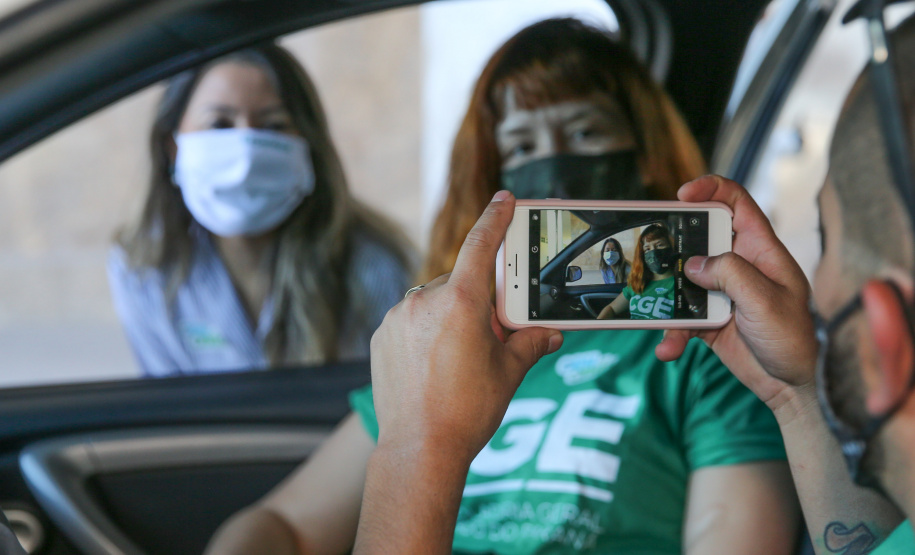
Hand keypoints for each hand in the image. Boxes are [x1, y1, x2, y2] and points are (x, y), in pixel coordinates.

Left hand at [369, 191, 563, 465]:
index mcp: (461, 302)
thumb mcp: (508, 373)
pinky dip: (425, 331)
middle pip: (458, 282)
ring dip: (448, 316)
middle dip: (476, 300)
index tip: (505, 198)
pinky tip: (433, 364)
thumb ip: (530, 344)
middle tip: (489, 333)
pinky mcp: (381, 336)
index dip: (495, 218)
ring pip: (432, 302)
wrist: (420, 448)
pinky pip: (410, 320)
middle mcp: (424, 301)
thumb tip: (551, 334)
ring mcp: (398, 318)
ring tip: (457, 358)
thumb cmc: (468, 410)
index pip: (481, 246)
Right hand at [655, 175, 816, 415]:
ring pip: (683, 282)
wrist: (792, 387)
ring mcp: (722, 293)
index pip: (737, 205)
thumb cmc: (793, 338)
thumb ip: (730, 274)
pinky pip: (681, 318)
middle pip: (699, 240)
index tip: (683, 196)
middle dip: (673, 244)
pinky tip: (667, 348)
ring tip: (652, 312)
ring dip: (666, 299)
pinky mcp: (709, 320)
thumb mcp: (765, 300)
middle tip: (649, 249)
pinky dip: (672, 333)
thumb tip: (693, 264)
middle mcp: (739, 266)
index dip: (712, 190)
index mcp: (761, 251)